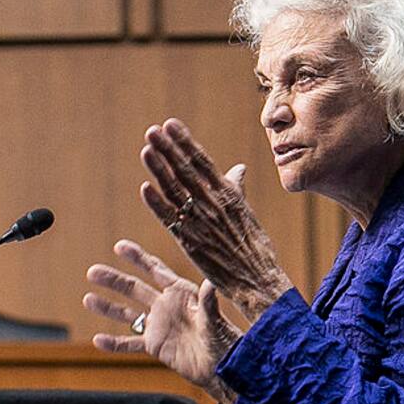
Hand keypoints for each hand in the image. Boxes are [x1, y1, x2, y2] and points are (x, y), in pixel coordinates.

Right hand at [84, 240, 241, 403]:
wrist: (222, 367)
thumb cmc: (224, 340)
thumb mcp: (214, 320)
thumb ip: (208, 302)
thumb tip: (211, 282)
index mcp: (180, 293)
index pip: (155, 270)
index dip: (137, 257)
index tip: (119, 246)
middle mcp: (166, 305)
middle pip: (134, 288)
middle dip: (113, 280)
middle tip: (92, 272)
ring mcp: (159, 325)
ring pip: (128, 313)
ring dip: (108, 307)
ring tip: (87, 299)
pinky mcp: (155, 346)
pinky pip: (130, 343)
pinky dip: (115, 343)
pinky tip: (98, 340)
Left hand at [141, 118, 293, 322]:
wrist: (258, 279)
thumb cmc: (254, 246)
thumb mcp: (247, 212)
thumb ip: (236, 188)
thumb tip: (237, 168)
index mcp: (228, 194)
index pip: (202, 161)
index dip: (184, 142)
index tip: (170, 124)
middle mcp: (213, 204)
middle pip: (185, 171)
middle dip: (168, 149)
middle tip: (152, 130)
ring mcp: (201, 222)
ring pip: (175, 191)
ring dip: (159, 170)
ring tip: (146, 150)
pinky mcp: (191, 242)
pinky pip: (171, 220)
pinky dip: (157, 204)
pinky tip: (145, 188)